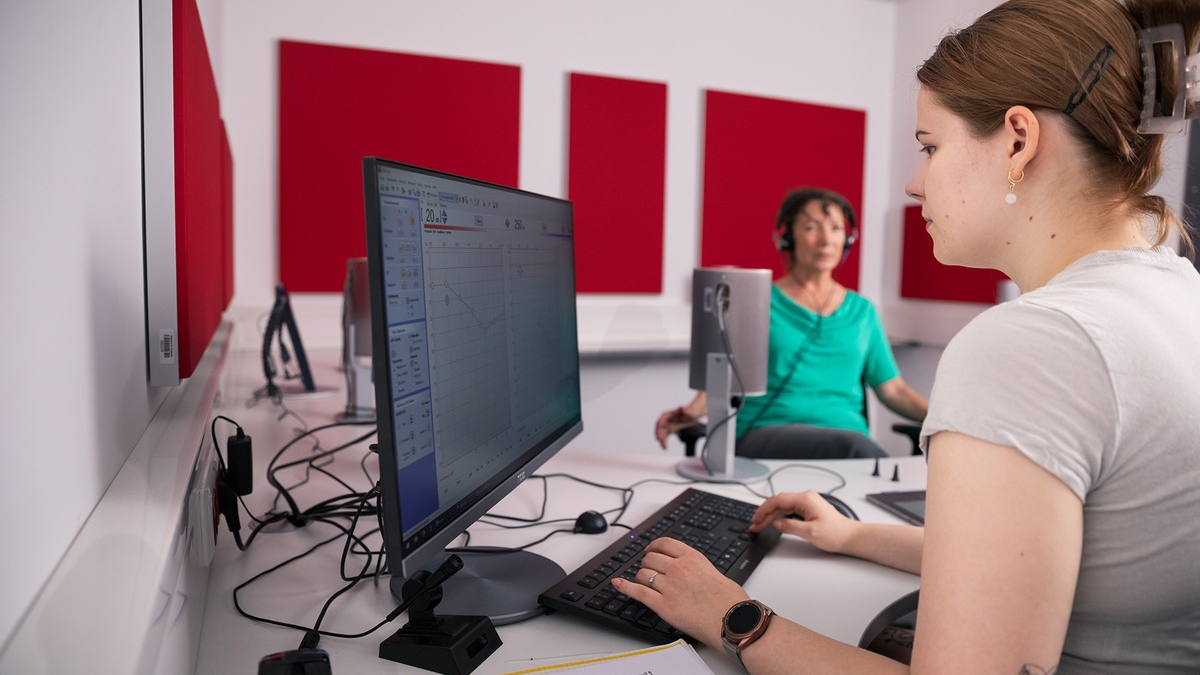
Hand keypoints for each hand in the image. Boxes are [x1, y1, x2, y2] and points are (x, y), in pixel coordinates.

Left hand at [611, 537, 747, 648]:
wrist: (732, 620)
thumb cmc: (730, 600)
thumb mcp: (715, 572)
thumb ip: (698, 568)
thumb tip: (692, 572)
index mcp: (692, 557)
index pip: (664, 543)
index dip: (653, 546)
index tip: (650, 549)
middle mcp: (677, 568)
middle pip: (650, 558)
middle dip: (648, 564)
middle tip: (649, 569)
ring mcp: (668, 586)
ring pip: (643, 574)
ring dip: (641, 577)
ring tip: (643, 581)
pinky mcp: (662, 605)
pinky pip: (637, 592)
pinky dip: (624, 587)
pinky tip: (617, 583)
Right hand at [653, 406, 699, 448]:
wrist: (693, 414)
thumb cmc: (690, 411)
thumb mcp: (689, 411)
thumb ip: (685, 409)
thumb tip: (681, 407)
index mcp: (668, 415)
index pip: (660, 421)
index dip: (659, 428)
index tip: (658, 434)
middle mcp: (666, 420)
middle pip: (660, 428)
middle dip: (659, 435)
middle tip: (661, 442)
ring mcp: (668, 425)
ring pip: (662, 433)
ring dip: (662, 440)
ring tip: (664, 447)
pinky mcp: (671, 429)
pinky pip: (665, 436)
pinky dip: (664, 441)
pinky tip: (665, 446)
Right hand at [749, 491, 859, 554]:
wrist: (851, 537)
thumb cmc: (836, 534)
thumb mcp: (810, 532)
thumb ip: (790, 526)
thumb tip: (776, 523)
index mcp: (805, 499)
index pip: (777, 500)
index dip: (763, 510)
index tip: (755, 520)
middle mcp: (806, 497)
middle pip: (778, 502)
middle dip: (764, 513)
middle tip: (755, 525)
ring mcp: (808, 502)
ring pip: (783, 506)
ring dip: (771, 515)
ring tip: (760, 525)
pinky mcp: (809, 509)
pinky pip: (789, 509)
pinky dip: (779, 516)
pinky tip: (774, 522)